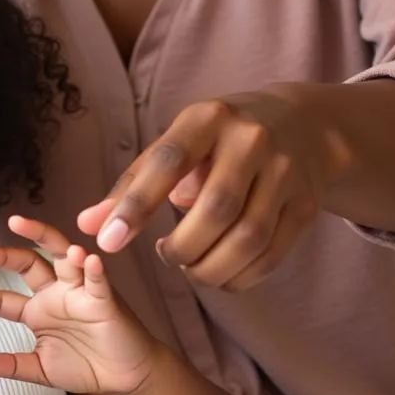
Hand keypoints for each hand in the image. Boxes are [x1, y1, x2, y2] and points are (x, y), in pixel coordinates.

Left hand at [0, 215, 157, 394]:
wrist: (126, 377)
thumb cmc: (86, 366)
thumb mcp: (42, 369)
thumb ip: (14, 365)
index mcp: (38, 310)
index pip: (5, 300)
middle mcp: (56, 294)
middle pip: (29, 263)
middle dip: (7, 254)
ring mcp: (80, 292)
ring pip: (62, 256)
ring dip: (47, 239)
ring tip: (27, 228)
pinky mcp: (105, 299)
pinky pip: (98, 280)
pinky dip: (93, 268)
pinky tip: (87, 258)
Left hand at [78, 85, 353, 290]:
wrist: (304, 125)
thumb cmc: (219, 139)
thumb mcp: (176, 144)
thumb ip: (133, 185)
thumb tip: (86, 226)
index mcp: (207, 118)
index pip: (167, 161)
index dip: (136, 204)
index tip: (108, 242)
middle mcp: (251, 139)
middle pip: (215, 209)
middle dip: (183, 247)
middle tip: (167, 255)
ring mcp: (286, 170)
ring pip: (247, 237)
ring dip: (210, 267)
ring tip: (191, 265)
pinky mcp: (308, 202)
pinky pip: (272, 254)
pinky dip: (240, 276)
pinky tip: (220, 274)